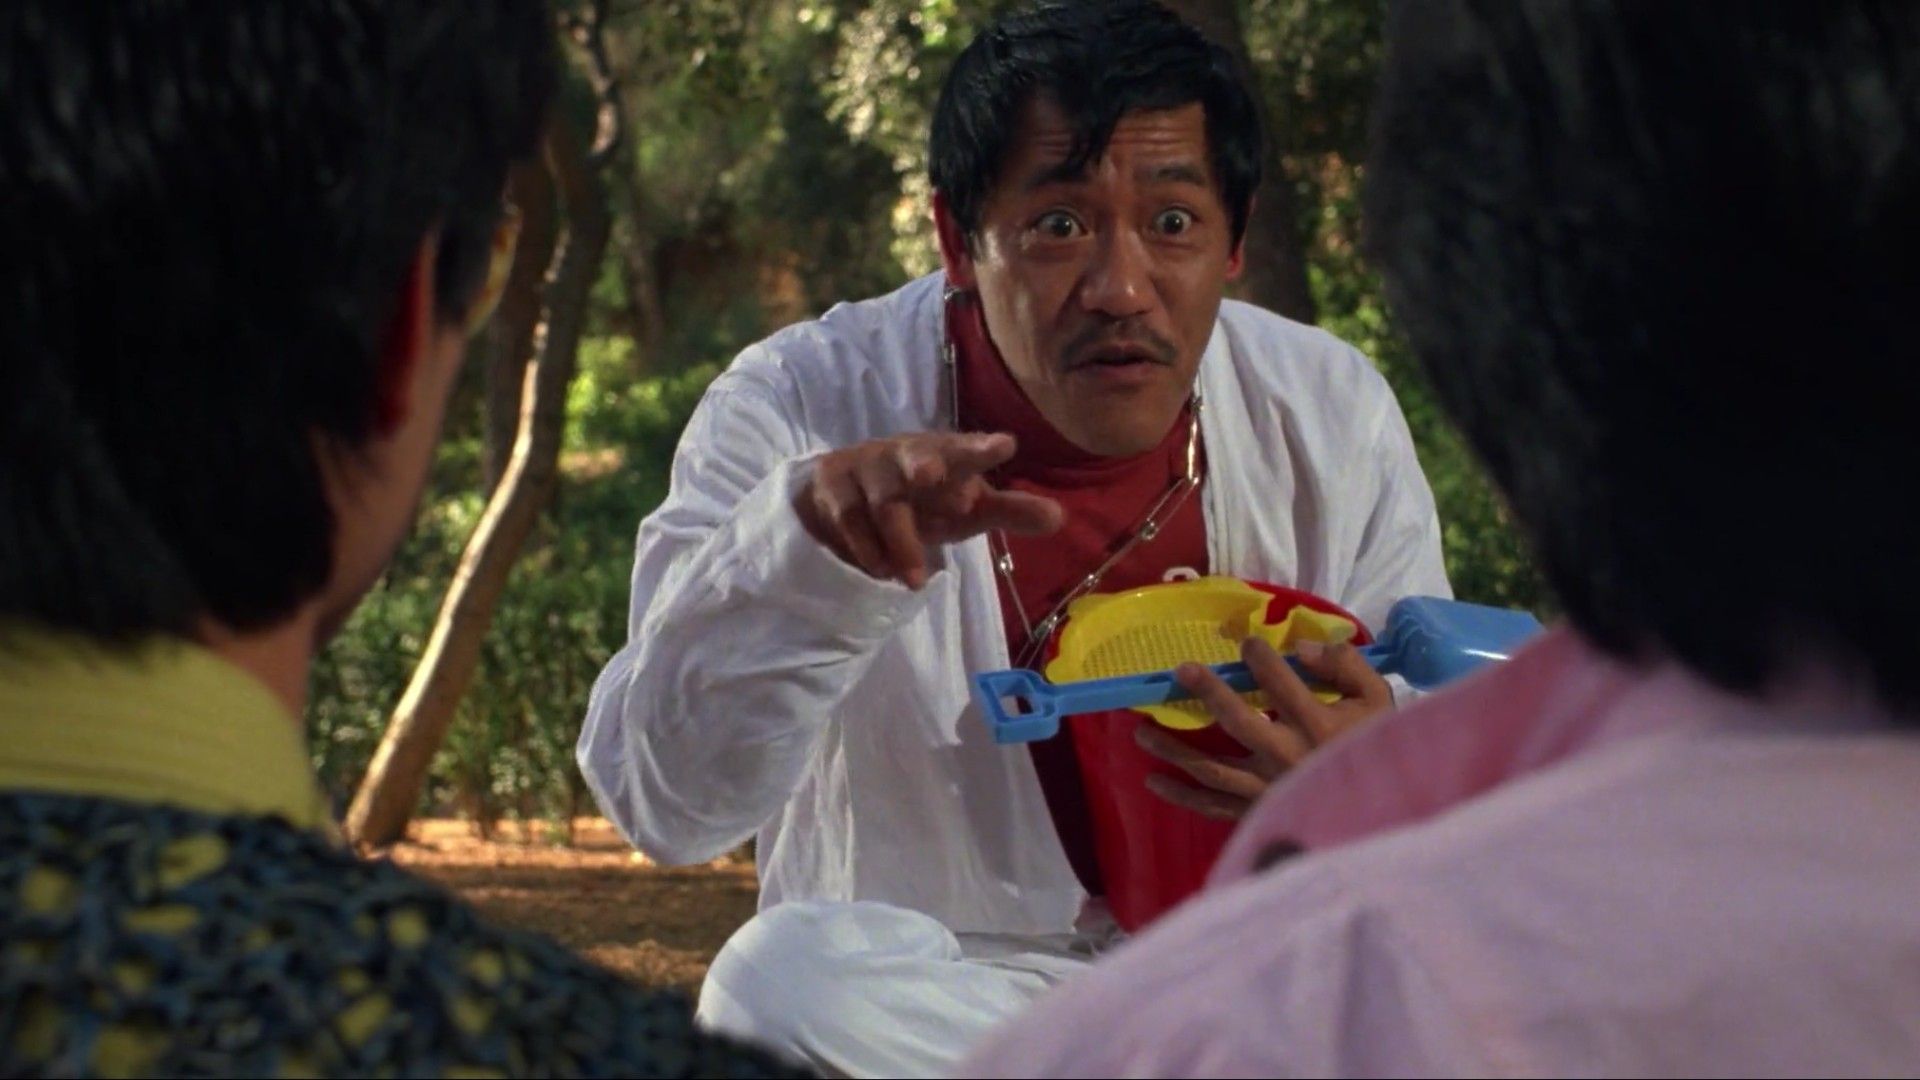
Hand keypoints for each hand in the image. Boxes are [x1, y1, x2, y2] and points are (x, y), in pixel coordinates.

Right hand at [794, 431, 1064, 588]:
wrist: (846, 498)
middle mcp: (905, 454)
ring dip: (900, 542)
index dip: (982, 448)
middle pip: (916, 455)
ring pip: (883, 502)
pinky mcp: (832, 484)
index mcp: (944, 455)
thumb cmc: (921, 501)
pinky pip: (848, 518)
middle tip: (931, 476)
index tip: (1006, 445)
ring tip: (914, 580)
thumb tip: (1058, 518)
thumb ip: (1008, 512)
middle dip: (924, 463)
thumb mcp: (965, 510)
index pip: (965, 450)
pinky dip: (866, 547)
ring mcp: (866, 465)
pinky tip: (879, 568)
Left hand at [1135, 637, 1393, 819]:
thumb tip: (1302, 647)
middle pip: (1236, 719)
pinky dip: (1180, 795)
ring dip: (1173, 747)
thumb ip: (1344, 666)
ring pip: (1210, 767)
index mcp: (1316, 725)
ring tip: (1141, 729)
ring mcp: (1265, 789)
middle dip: (1206, 691)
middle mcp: (1285, 756)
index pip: (1280, 682)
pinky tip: (1153, 778)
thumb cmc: (1374, 748)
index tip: (1246, 644)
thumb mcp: (1377, 699)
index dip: (1260, 658)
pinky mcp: (1254, 814)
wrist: (1380, 813)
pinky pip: (1211, 806)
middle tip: (1181, 671)